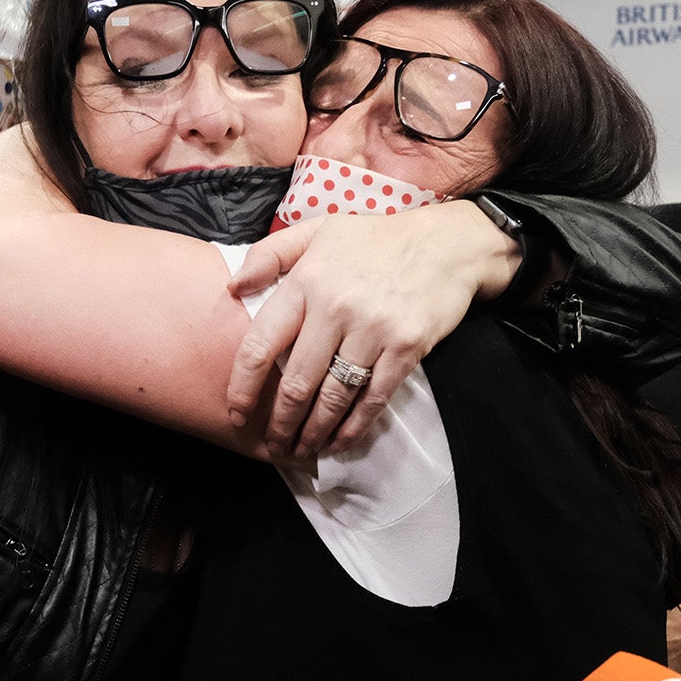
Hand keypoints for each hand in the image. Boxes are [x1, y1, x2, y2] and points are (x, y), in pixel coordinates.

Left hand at [224, 201, 520, 457]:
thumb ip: (270, 255)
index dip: (243, 387)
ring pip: (334, 397)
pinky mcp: (406, 347)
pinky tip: (340, 442)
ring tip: (301, 451)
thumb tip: (233, 288)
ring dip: (314, 432)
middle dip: (280, 423)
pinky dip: (354, 426)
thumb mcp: (318, 230)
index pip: (261, 344)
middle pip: (297, 383)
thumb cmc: (376, 238)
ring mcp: (374, 329)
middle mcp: (336, 307)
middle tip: (273, 446)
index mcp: (307, 281)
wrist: (447, 243)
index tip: (236, 413)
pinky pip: (373, 397)